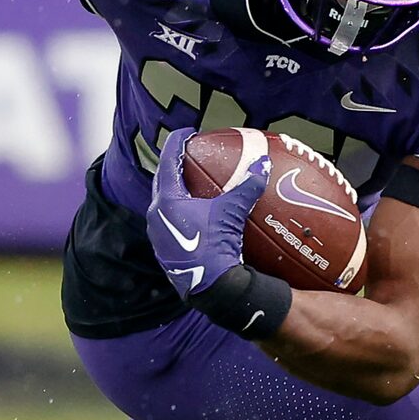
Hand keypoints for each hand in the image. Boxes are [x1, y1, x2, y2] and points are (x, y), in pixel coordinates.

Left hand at [146, 128, 269, 302]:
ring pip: (163, 203)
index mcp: (167, 199)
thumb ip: (246, 187)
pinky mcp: (163, 250)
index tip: (186, 133)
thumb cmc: (215, 245)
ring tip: (188, 183)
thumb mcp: (232, 213)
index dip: (177, 143)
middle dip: (173, 166)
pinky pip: (168, 221)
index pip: (168, 161)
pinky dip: (179, 212)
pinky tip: (192, 215)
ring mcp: (157, 234)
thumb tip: (262, 164)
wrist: (208, 286)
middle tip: (186, 155)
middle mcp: (155, 214)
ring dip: (174, 191)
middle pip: (162, 181)